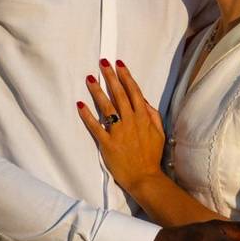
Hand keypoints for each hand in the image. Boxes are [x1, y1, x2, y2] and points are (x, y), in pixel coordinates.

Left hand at [77, 59, 165, 188]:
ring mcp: (118, 132)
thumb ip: (153, 115)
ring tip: (90, 78)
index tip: (119, 65)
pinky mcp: (107, 143)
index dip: (126, 76)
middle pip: (119, 94)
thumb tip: (143, 101)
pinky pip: (95, 126)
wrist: (145, 177)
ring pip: (107, 106)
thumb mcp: (159, 133)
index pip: (133, 91)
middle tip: (103, 63)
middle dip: (110, 77)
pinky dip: (87, 115)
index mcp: (143, 117)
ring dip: (97, 91)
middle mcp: (130, 121)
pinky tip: (80, 104)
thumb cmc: (152, 156)